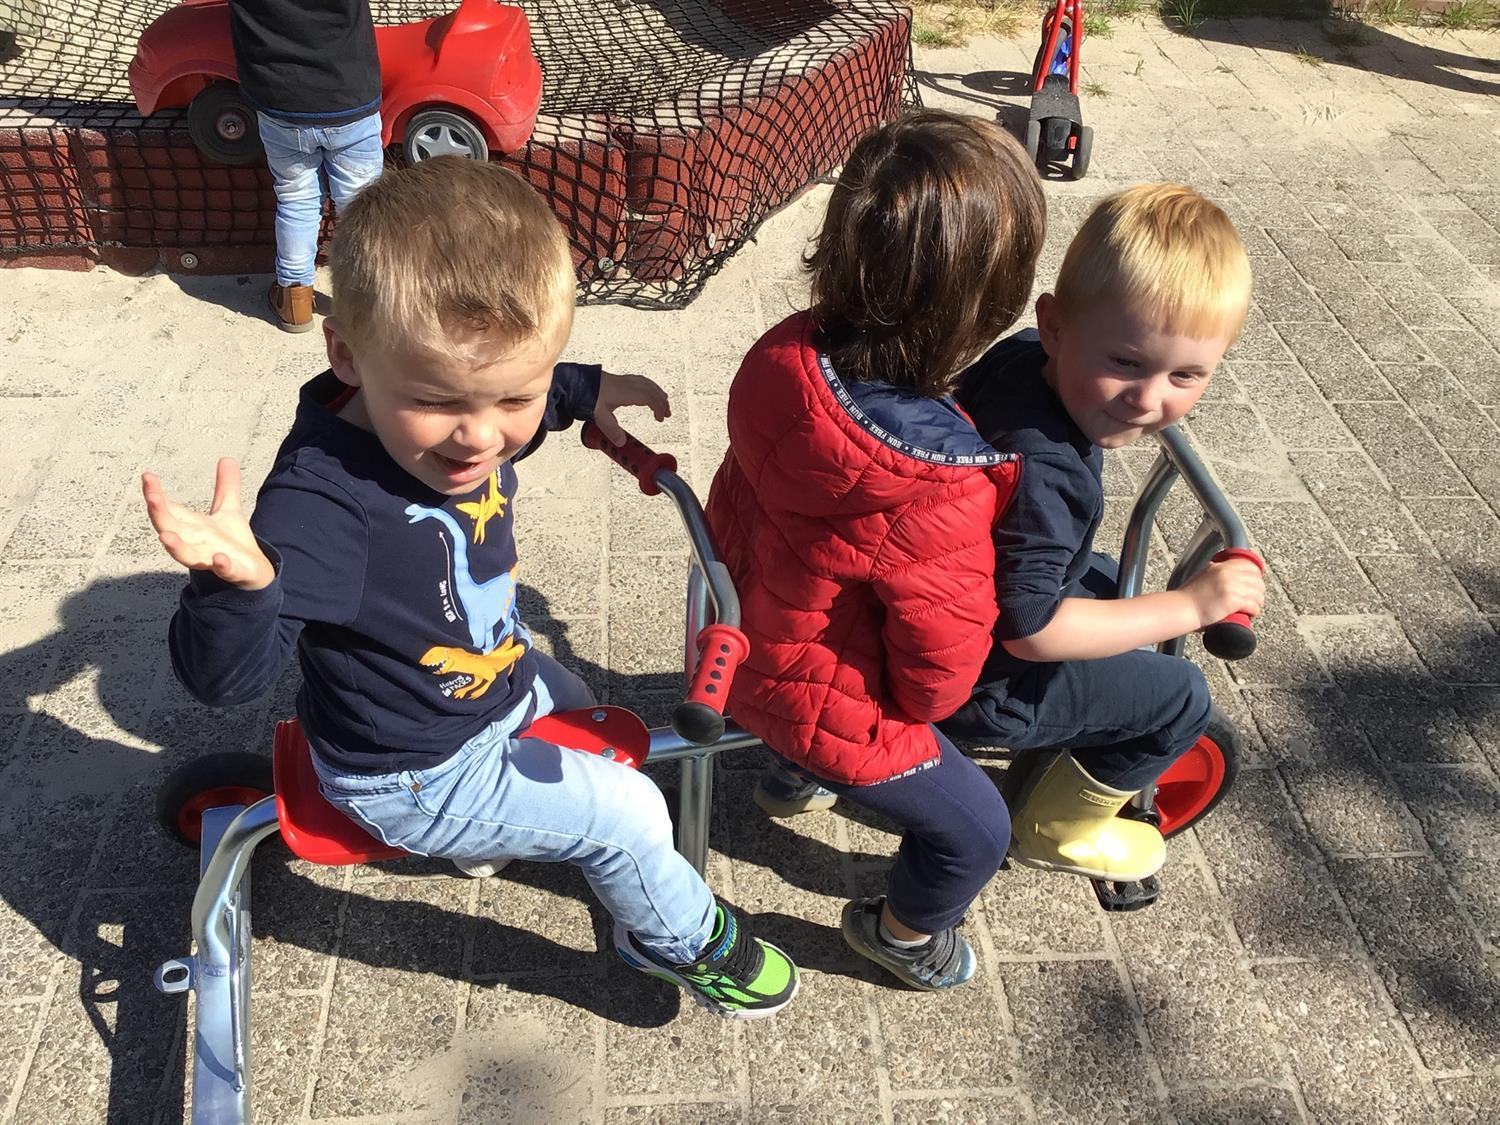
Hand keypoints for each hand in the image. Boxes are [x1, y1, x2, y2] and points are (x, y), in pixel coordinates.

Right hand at [141, 458, 275, 589]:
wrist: (252, 572)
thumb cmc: (231, 543)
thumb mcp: (229, 510)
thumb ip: (226, 486)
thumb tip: (226, 458)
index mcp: (190, 527)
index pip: (168, 509)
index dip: (155, 494)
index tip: (147, 476)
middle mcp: (194, 543)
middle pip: (169, 529)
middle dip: (159, 515)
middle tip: (151, 498)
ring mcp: (210, 558)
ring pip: (186, 555)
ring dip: (175, 547)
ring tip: (166, 537)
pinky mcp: (231, 571)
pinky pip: (224, 570)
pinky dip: (221, 565)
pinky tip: (219, 558)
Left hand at [593, 370, 670, 446]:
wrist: (576, 382)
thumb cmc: (587, 396)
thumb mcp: (600, 416)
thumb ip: (612, 430)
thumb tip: (621, 443)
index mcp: (626, 393)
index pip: (649, 398)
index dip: (659, 407)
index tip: (662, 418)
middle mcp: (627, 384)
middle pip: (651, 389)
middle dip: (661, 401)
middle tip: (667, 413)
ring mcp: (623, 380)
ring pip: (646, 383)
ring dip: (656, 392)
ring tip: (662, 401)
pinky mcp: (617, 379)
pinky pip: (639, 381)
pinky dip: (647, 387)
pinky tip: (645, 392)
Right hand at [1183, 557, 1264, 630]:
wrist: (1181, 609)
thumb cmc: (1188, 597)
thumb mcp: (1202, 575)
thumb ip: (1214, 571)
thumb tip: (1219, 568)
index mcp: (1221, 567)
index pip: (1249, 566)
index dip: (1255, 575)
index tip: (1254, 583)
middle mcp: (1227, 574)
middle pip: (1256, 580)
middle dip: (1258, 590)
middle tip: (1254, 597)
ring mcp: (1230, 587)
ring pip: (1258, 593)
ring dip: (1258, 601)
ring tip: (1253, 607)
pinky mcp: (1232, 601)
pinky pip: (1253, 605)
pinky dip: (1255, 611)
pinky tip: (1251, 613)